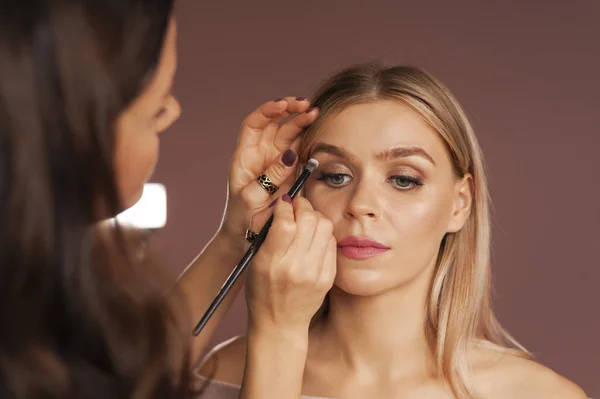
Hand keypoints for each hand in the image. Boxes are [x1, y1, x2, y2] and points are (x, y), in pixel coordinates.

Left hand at [220, 97, 317, 238]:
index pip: (254, 124)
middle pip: (275, 123)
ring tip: (315, 113)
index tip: (283, 106)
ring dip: (302, 121)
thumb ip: (270, 177)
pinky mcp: (291, 171)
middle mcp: (261, 154)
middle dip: (289, 110)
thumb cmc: (242, 218)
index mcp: (245, 155)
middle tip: (305, 105)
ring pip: (290, 133)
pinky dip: (310, 139)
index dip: (268, 111)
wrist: (249, 235)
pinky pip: (301, 149)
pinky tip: (318, 131)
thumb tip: (290, 154)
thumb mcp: (252, 198)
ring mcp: (277, 161)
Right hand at [245, 195, 336, 333]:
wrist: (279, 323)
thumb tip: (282, 205)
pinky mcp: (327, 277)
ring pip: (324, 226)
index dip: (285, 205)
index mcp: (271, 262)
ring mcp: (314, 273)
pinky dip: (323, 234)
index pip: (285, 222)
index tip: (283, 203)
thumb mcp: (254, 262)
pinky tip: (314, 238)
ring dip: (315, 217)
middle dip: (302, 206)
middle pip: (308, 219)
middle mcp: (295, 267)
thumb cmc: (261, 290)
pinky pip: (332, 242)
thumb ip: (267, 233)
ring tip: (306, 220)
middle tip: (297, 207)